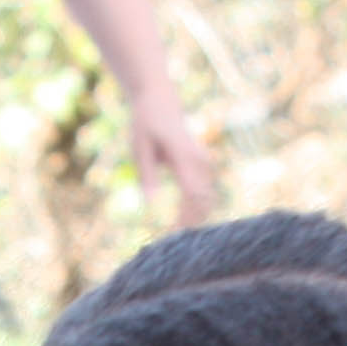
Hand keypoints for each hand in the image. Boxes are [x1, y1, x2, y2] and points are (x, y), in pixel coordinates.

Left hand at [132, 94, 218, 227]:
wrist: (160, 100)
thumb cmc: (146, 123)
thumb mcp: (140, 147)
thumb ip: (147, 176)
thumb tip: (152, 205)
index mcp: (183, 155)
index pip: (192, 194)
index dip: (186, 218)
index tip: (173, 236)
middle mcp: (199, 160)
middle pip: (204, 201)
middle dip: (191, 224)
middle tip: (173, 245)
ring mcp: (204, 162)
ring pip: (207, 199)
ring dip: (195, 219)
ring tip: (177, 237)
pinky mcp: (204, 166)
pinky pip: (204, 193)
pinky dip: (195, 210)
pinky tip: (182, 223)